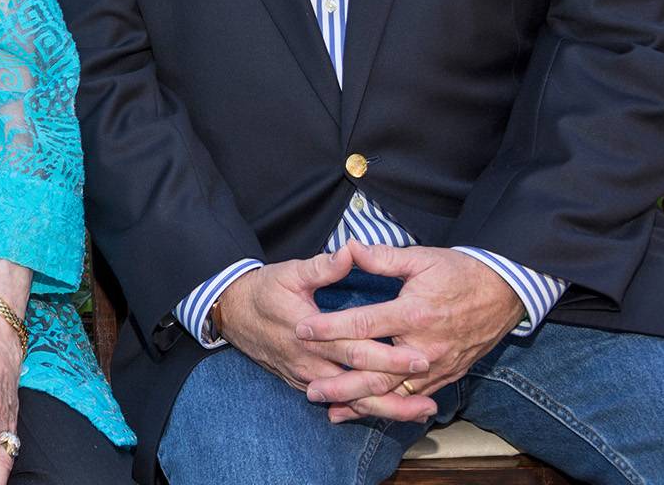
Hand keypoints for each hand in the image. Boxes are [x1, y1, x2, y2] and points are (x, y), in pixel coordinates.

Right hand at [213, 247, 432, 417]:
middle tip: (431, 395)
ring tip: (420, 412)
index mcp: (310, 334)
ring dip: (386, 409)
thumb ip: (323, 266)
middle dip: (397, 390)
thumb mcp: (290, 272)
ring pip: (350, 401)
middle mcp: (310, 362)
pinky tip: (389, 412)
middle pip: (359, 383)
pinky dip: (365, 410)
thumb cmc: (264, 290)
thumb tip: (351, 251)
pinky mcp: (303, 383)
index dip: (389, 356)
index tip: (420, 357)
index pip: (356, 349)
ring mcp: (306, 377)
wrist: (232, 313)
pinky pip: (338, 403)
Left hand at [298, 242, 522, 422]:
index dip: (330, 329)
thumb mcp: (421, 259)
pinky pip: (413, 397)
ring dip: (361, 403)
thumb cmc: (459, 273)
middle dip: (341, 383)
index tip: (302, 331)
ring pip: (394, 392)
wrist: (505, 292)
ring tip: (331, 409)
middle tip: (310, 389)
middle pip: (376, 372)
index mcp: (414, 313)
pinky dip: (388, 408)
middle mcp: (425, 346)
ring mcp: (437, 365)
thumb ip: (382, 258)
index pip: (363, 324)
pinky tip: (367, 412)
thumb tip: (348, 248)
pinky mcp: (447, 376)